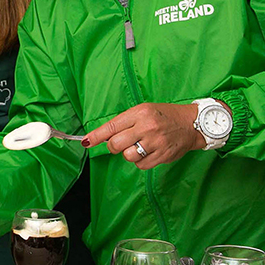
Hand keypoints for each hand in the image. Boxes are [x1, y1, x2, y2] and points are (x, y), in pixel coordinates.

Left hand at [83, 102, 205, 169]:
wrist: (191, 124)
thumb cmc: (163, 116)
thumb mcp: (143, 111)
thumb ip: (124, 123)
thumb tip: (103, 136)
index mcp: (139, 113)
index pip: (111, 126)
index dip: (96, 136)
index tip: (86, 142)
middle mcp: (146, 127)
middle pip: (116, 144)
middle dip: (113, 146)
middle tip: (119, 143)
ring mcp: (155, 142)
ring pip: (127, 156)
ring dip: (129, 154)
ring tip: (139, 146)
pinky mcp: (163, 155)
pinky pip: (141, 165)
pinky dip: (141, 161)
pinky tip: (148, 152)